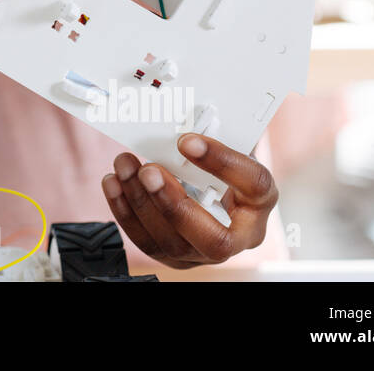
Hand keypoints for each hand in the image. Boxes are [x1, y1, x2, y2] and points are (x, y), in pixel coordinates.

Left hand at [100, 134, 277, 268]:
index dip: (222, 162)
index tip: (188, 140)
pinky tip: (114, 184)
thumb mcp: (224, 142)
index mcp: (260, 201)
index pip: (254, 185)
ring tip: (125, 165)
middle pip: (216, 240)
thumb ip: (212, 132)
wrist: (210, 188)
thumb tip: (184, 117)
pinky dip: (125, 211)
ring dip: (140, 202)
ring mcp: (204, 252)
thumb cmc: (219, 164)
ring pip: (173, 244)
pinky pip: (147, 242)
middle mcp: (239, 237)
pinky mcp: (174, 257)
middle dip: (176, 205)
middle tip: (149, 170)